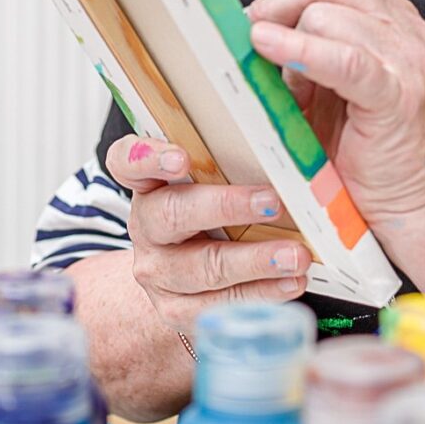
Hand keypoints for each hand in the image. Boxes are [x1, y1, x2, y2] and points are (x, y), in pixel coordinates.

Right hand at [104, 134, 310, 333]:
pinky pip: (219, 305)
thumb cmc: (213, 213)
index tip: (181, 159)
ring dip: (255, 261)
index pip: (127, 162)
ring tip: (297, 255)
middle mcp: (146, 226)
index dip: (148, 158)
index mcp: (148, 183)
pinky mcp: (176, 310)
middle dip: (226, 207)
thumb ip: (235, 152)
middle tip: (272, 201)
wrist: (187, 278)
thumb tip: (294, 113)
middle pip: (172, 214)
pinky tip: (291, 283)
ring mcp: (158, 272)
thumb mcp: (214, 178)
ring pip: (202, 267)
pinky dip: (261, 295)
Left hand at [245, 0, 424, 227]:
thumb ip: (302, 39)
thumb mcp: (324, 78)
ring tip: (260, 56)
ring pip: (330, 11)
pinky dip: (302, 51)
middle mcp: (408, 28)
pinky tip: (269, 50)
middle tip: (249, 30)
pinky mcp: (398, 96)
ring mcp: (408, 60)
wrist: (406, 204)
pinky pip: (347, 58)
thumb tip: (247, 17)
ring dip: (283, 28)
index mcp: (394, 15)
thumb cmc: (358, 144)